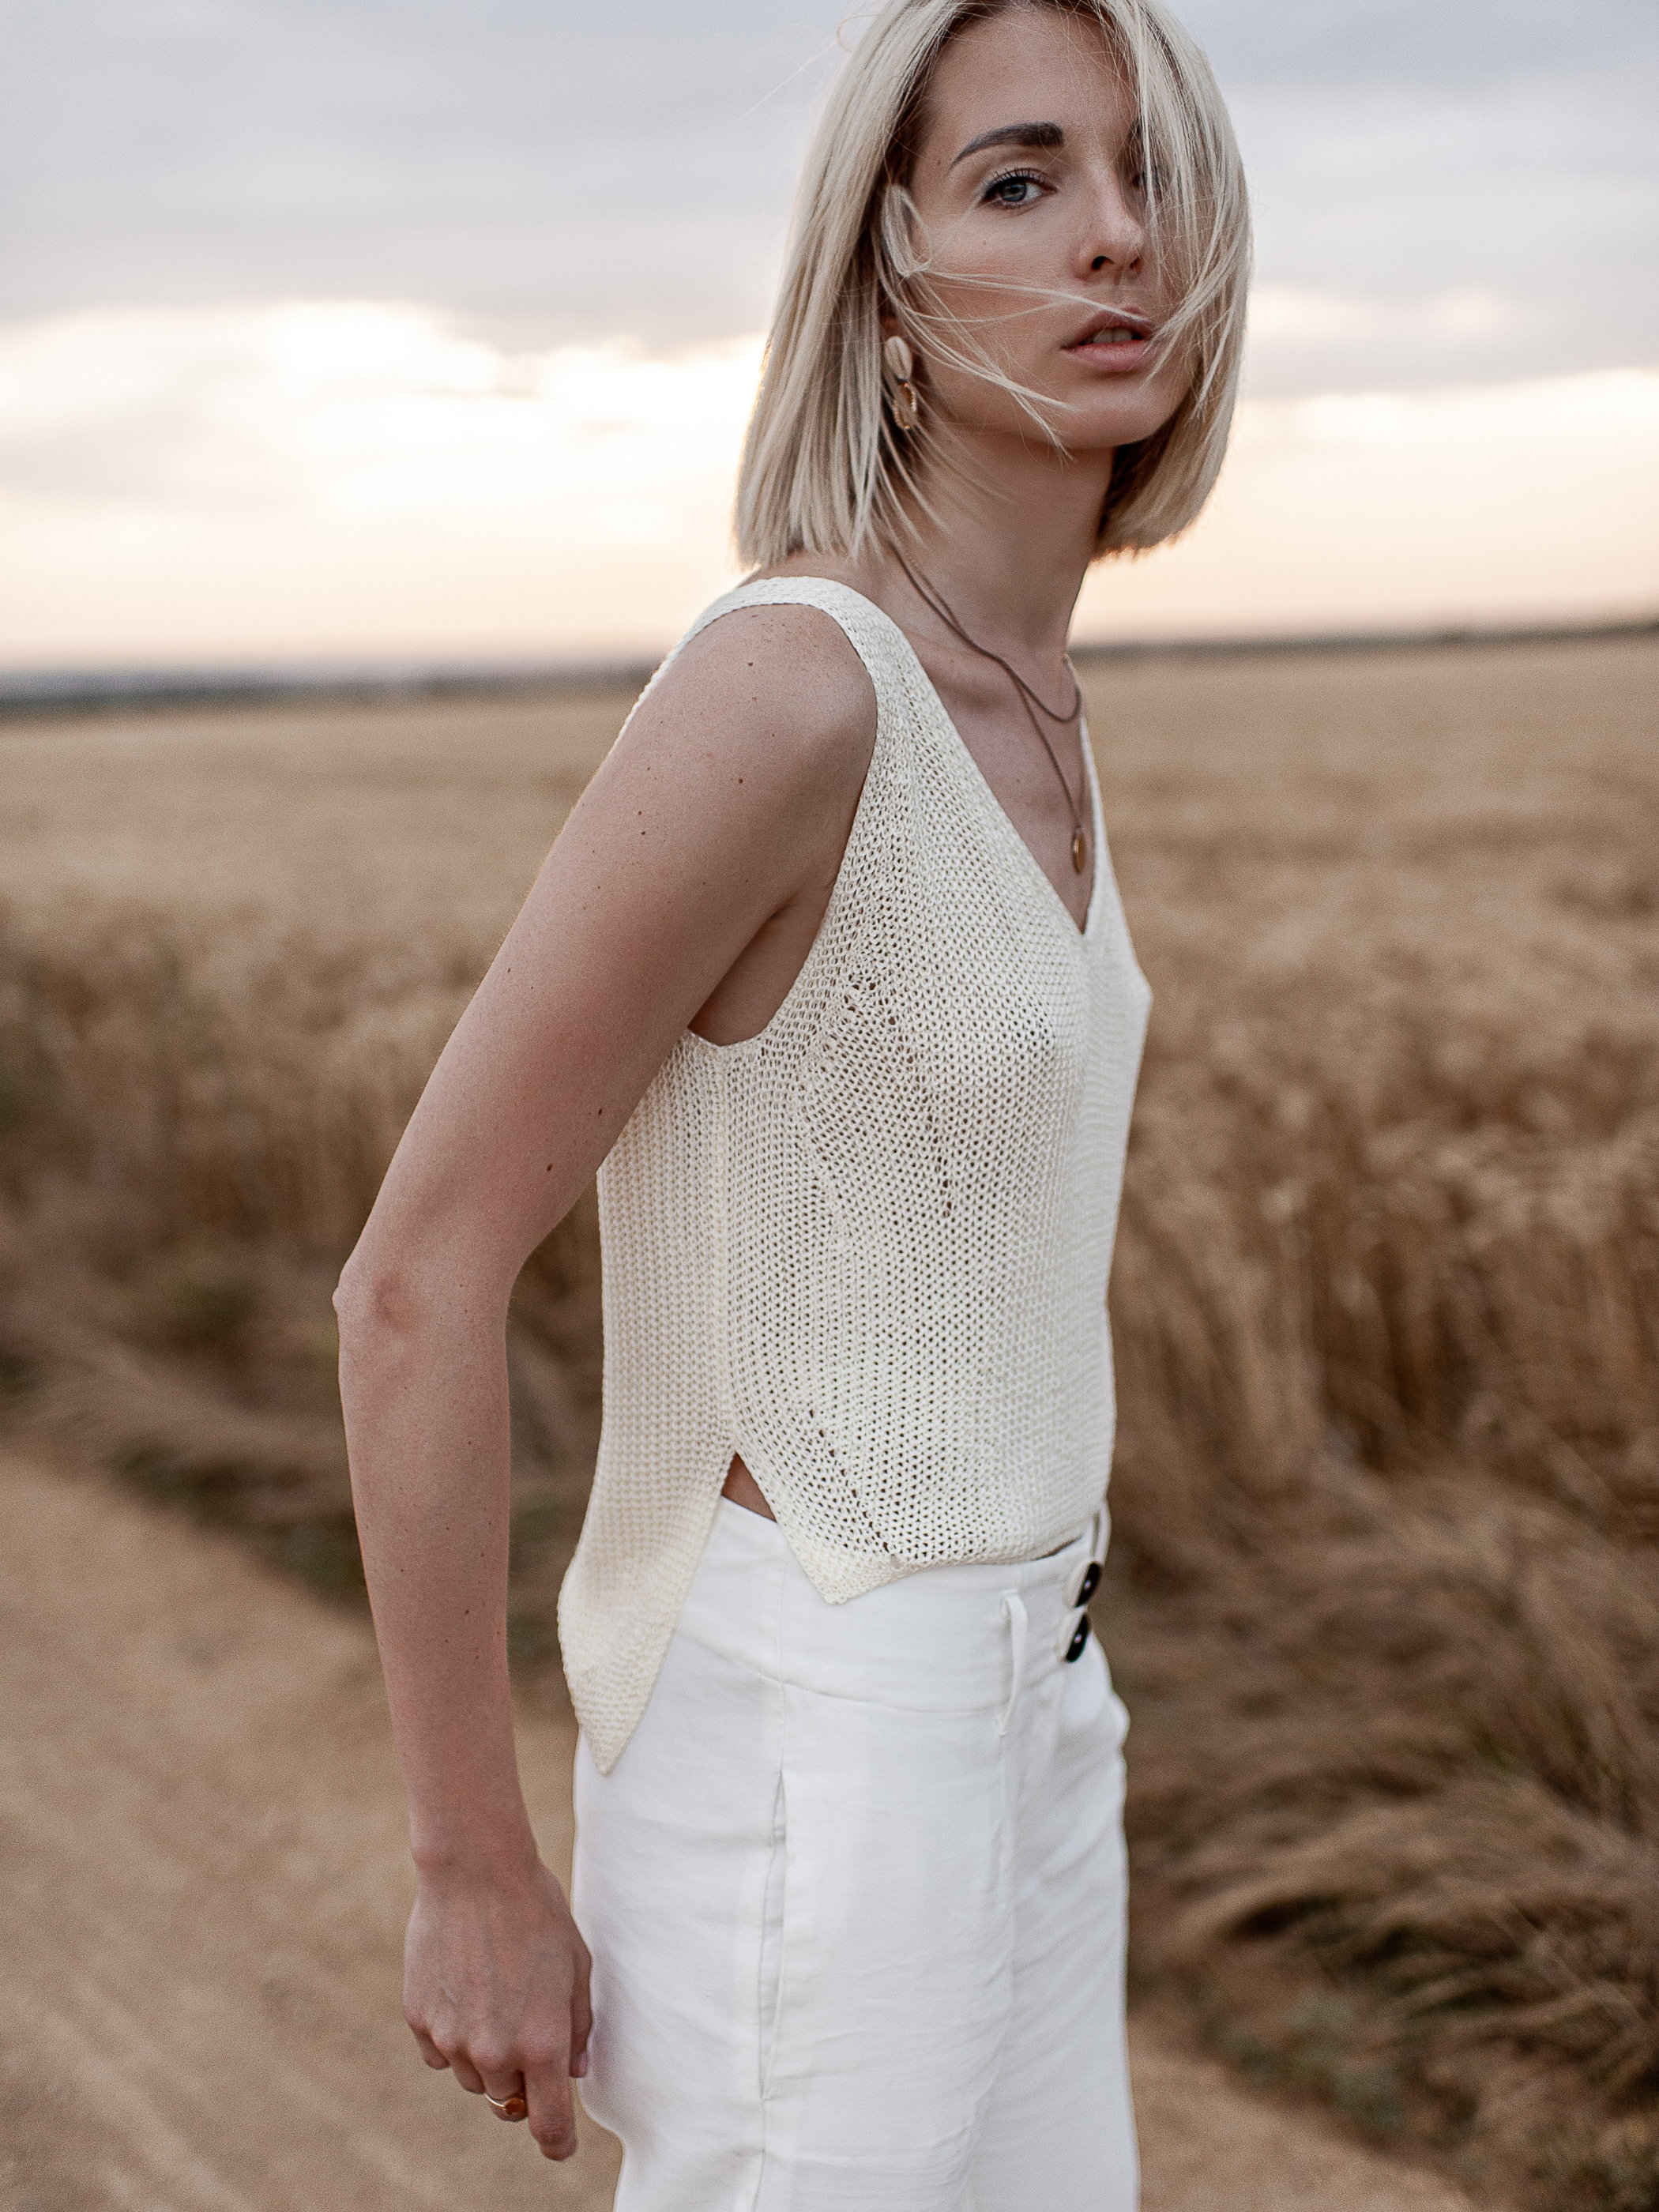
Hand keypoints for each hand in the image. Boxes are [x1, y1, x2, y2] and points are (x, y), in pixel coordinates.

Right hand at [403, 1855, 593, 2160]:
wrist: (476, 1871)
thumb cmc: (538, 1914)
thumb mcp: (576, 1966)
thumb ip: (579, 2027)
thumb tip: (574, 2072)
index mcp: (541, 2045)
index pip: (549, 2126)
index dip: (558, 2142)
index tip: (560, 2144)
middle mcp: (494, 2053)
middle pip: (509, 2097)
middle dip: (522, 2072)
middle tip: (527, 2018)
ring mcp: (452, 2039)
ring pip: (474, 2076)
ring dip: (487, 2054)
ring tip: (495, 1991)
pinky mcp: (419, 2021)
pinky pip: (441, 2051)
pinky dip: (454, 2033)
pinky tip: (464, 1985)